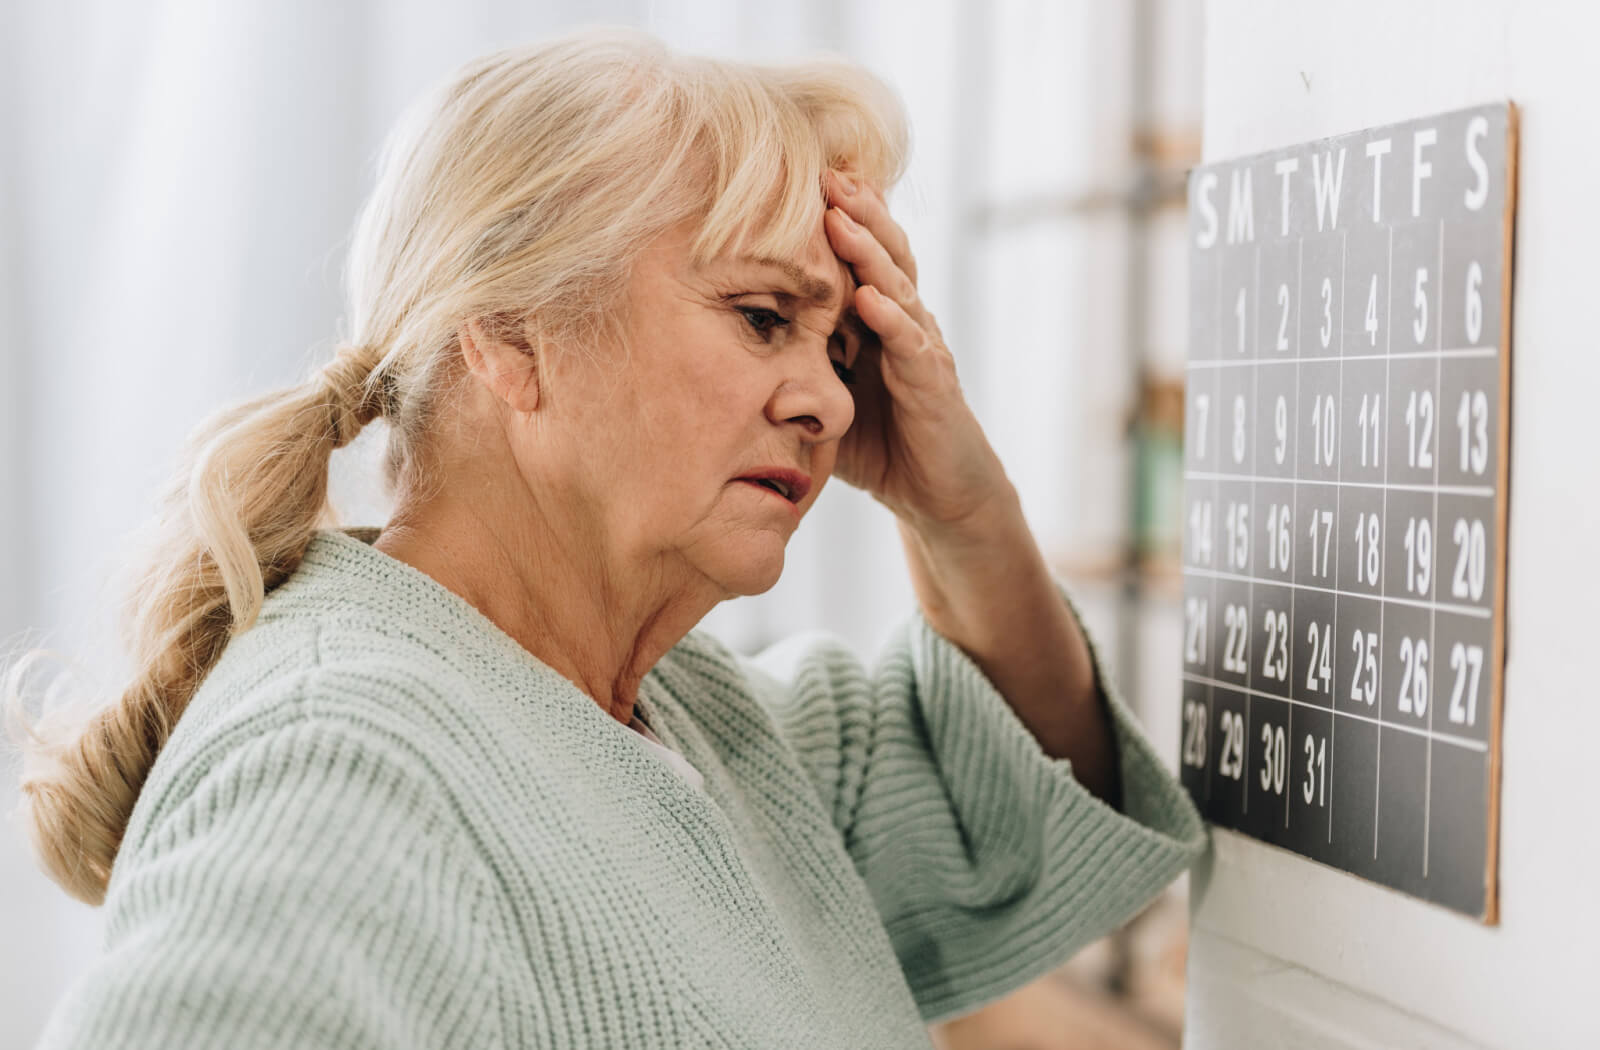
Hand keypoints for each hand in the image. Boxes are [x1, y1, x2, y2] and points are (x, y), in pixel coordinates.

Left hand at [823, 171, 1009, 536]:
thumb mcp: (823, 396)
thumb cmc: (880, 443)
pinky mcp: (935, 387)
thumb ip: (788, 364)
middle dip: (856, 212)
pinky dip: (892, 321)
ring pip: (899, 288)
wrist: (939, 494)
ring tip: (842, 218)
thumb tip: (719, 347)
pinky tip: (870, 299)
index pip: (859, 257)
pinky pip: (913, 348)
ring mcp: (922, 351)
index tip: (801, 178)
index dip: (838, 217)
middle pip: (883, 254)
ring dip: (871, 252)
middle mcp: (905, 323)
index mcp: (877, 320)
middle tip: (825, 173)